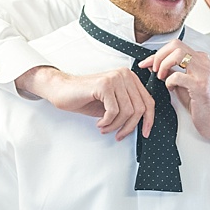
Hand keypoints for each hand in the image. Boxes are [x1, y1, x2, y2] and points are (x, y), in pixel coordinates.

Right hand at [16, 65, 153, 140]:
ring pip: (128, 111)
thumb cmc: (85, 98)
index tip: (145, 133)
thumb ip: (129, 109)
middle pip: (140, 108)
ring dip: (116, 125)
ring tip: (105, 128)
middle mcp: (125, 75)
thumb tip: (143, 124)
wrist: (61, 90)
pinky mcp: (104, 85)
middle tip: (118, 135)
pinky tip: (99, 123)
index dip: (149, 120)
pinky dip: (108, 121)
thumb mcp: (113, 104)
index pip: (148, 101)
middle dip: (130, 126)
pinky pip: (114, 111)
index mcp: (130, 78)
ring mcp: (115, 78)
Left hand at [142, 42, 209, 149]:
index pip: (175, 46)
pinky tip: (171, 88)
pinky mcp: (199, 85)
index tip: (146, 63)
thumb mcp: (183, 82)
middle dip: (159, 56)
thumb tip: (154, 63)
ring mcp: (203, 72)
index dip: (157, 53)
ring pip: (177, 54)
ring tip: (162, 77)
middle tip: (155, 70)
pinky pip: (177, 75)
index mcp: (200, 60)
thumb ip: (171, 71)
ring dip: (164, 65)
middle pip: (176, 45)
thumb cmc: (200, 103)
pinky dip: (169, 81)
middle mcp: (203, 63)